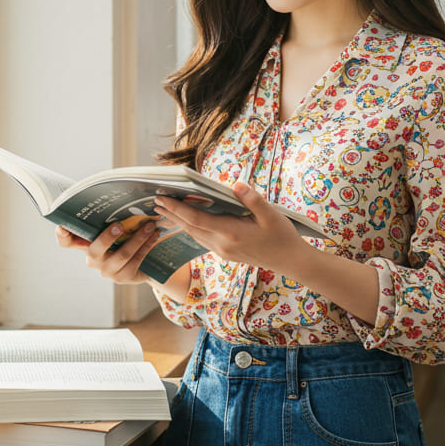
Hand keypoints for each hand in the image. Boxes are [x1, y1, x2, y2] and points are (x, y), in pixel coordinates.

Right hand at [55, 219, 161, 284]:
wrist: (145, 264)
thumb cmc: (125, 240)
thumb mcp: (115, 229)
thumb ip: (110, 218)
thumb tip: (116, 195)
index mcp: (86, 245)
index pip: (66, 242)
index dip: (62, 235)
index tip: (62, 226)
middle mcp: (93, 260)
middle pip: (94, 250)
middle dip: (107, 237)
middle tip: (119, 225)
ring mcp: (107, 271)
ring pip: (122, 254)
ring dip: (138, 238)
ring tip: (149, 225)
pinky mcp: (123, 277)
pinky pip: (136, 260)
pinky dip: (147, 245)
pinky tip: (155, 235)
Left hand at [154, 181, 307, 276]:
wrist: (289, 261)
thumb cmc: (282, 235)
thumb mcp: (272, 214)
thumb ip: (253, 199)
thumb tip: (236, 185)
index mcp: (231, 233)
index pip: (196, 219)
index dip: (177, 208)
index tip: (163, 197)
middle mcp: (222, 244)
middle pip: (190, 227)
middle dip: (171, 213)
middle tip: (155, 200)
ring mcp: (222, 251)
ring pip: (194, 234)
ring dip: (178, 221)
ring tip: (164, 208)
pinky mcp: (225, 252)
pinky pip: (201, 238)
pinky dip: (190, 227)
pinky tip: (185, 220)